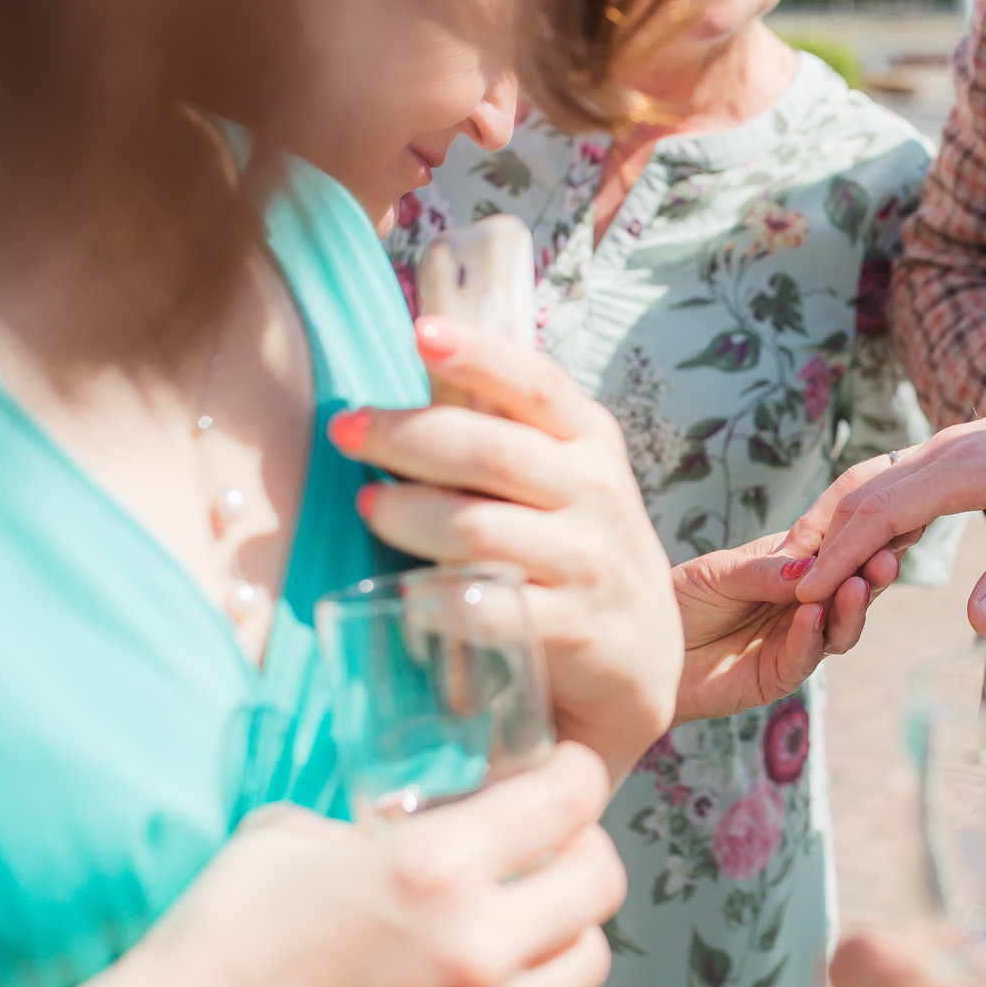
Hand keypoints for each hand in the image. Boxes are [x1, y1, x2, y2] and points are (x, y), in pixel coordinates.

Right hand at [140, 746, 621, 986]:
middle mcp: (475, 946)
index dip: (574, 772)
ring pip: (590, 960)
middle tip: (550, 838)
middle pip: (601, 881)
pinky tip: (506, 974)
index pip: (567, 801)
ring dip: (570, 926)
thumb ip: (378, 823)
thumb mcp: (294, 835)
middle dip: (582, 847)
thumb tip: (417, 821)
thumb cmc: (221, 946)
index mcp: (434, 868)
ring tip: (529, 908)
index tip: (563, 768)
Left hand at [333, 317, 680, 771]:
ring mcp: (584, 564)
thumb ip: (506, 428)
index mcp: (590, 443)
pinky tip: (408, 593)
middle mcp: (595, 495)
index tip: (422, 333)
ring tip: (370, 508)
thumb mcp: (566, 476)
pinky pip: (484, 607)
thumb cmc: (577, 547)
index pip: (537, 385)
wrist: (638, 654)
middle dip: (406, 436)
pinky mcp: (567, 630)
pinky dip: (435, 598)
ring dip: (408, 515)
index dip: (481, 354)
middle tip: (347, 432)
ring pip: (476, 528)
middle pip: (490, 451)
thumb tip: (420, 359)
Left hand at [668, 532, 903, 723]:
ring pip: (837, 629)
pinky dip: (810, 636)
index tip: (890, 526)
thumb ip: (764, 571)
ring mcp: (792, 642)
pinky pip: (802, 658)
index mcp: (791, 570)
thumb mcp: (718, 574)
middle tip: (886, 560)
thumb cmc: (678, 600)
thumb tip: (813, 564)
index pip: (837, 556)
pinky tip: (813, 616)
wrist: (641, 647)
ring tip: (856, 586)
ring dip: (850, 608)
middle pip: (848, 593)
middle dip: (869, 576)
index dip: (864, 544)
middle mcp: (801, 606)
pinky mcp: (776, 677)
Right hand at [785, 383, 985, 635]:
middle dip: (815, 540)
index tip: (806, 593)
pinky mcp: (943, 458)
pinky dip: (856, 515)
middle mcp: (940, 450)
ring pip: (865, 483)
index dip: (840, 554)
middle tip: (782, 591)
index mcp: (966, 466)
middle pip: (858, 492)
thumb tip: (980, 623)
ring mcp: (938, 450)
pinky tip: (846, 551)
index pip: (882, 510)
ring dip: (827, 524)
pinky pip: (886, 483)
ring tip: (795, 571)